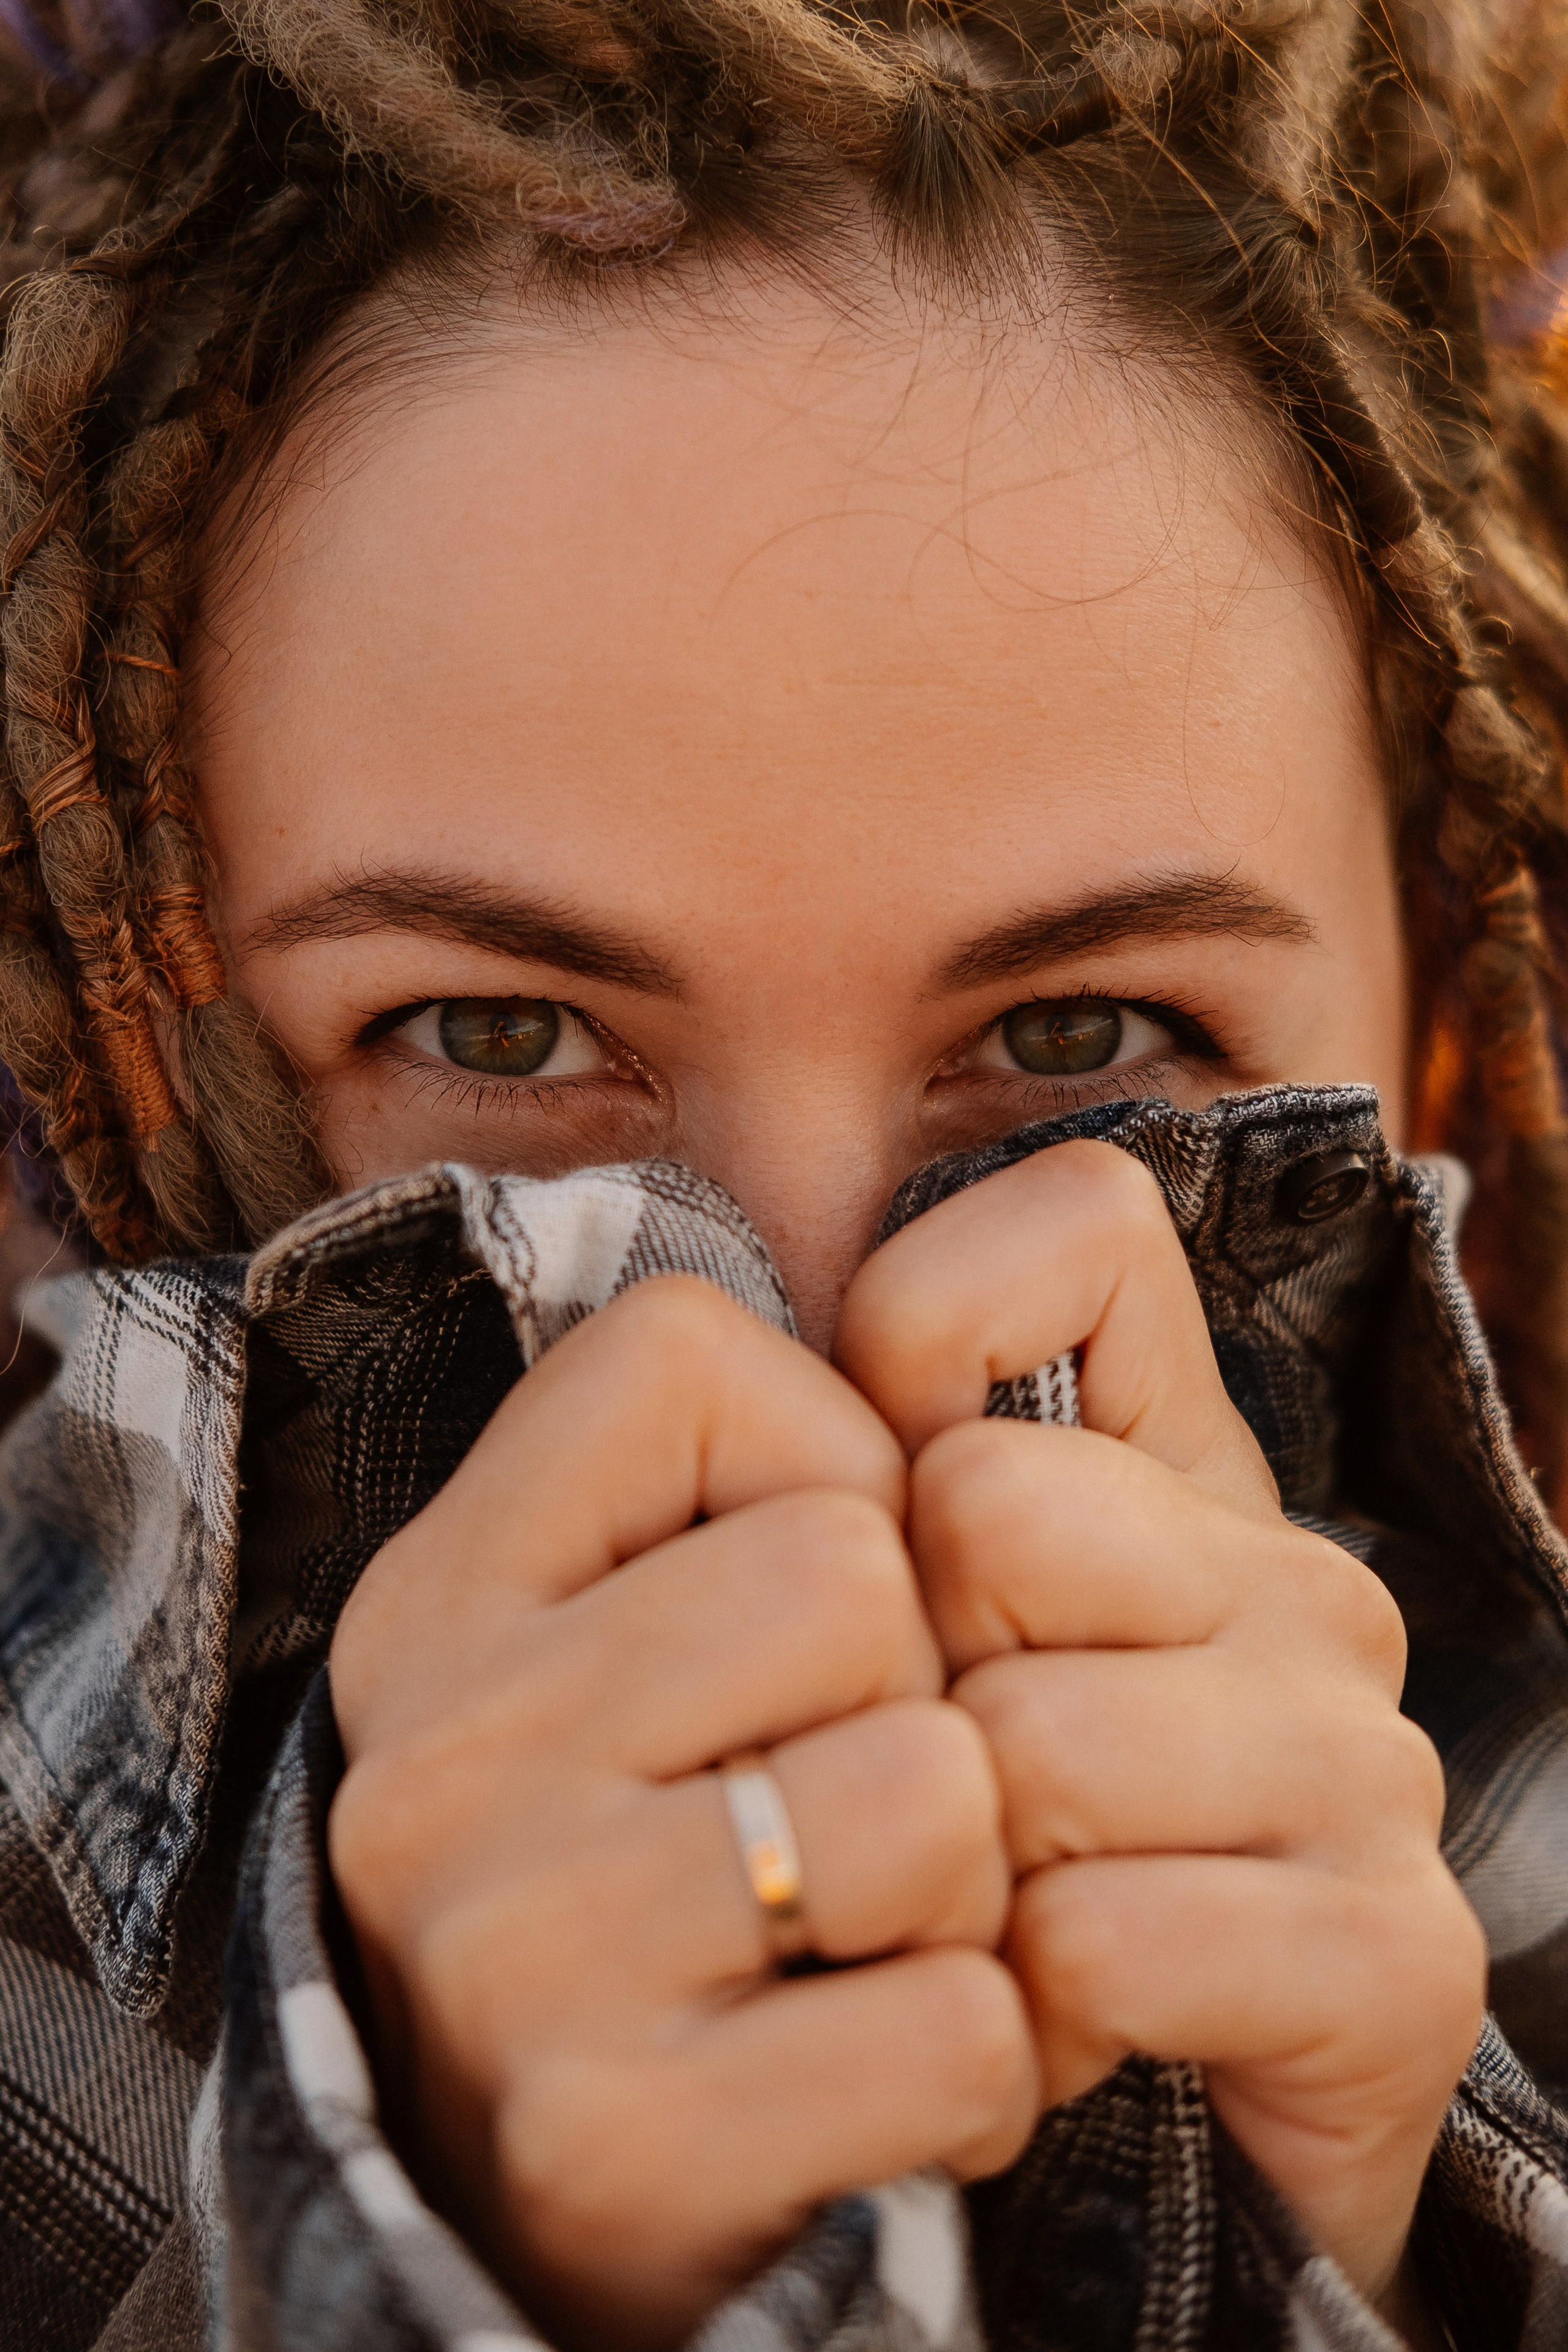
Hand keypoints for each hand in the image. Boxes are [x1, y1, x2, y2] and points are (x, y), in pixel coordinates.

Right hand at [327, 1279, 1037, 2351]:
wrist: (542, 2203)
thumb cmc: (658, 1864)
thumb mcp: (631, 1644)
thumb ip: (747, 1484)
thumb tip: (932, 1355)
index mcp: (437, 1595)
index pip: (684, 1354)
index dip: (819, 1460)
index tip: (795, 1608)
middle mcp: (435, 1757)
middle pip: (849, 1570)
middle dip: (916, 1691)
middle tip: (850, 1802)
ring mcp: (507, 1955)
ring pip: (932, 1792)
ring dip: (964, 1887)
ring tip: (867, 1939)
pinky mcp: (614, 2144)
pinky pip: (960, 2023)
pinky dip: (981, 2062)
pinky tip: (878, 2077)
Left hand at [837, 1141, 1486, 2315]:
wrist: (1155, 2129)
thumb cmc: (980, 1847)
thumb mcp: (905, 1621)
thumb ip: (860, 1457)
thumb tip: (810, 1354)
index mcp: (1187, 1458)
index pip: (1075, 1230)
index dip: (911, 1354)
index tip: (896, 1533)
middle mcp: (1300, 1580)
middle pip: (988, 1511)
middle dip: (903, 1676)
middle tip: (935, 1785)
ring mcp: (1367, 1762)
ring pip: (1025, 1747)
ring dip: (954, 1875)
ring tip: (991, 1921)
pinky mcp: (1395, 1955)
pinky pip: (1103, 1940)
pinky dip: (1034, 2010)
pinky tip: (1069, 2022)